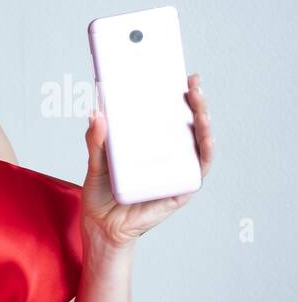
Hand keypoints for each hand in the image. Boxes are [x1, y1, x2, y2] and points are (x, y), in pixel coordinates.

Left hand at [81, 72, 213, 249]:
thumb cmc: (100, 196)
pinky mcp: (180, 190)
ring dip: (204, 120)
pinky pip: (199, 168)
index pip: (168, 117)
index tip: (180, 73)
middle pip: (188, 124)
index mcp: (149, 146)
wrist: (100, 228)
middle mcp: (167, 156)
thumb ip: (96, 141)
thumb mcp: (95, 163)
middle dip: (195, 101)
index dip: (178, 96)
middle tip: (191, 82)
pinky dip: (205, 150)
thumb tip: (96, 112)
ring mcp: (176, 171)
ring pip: (199, 142)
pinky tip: (206, 136)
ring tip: (199, 102)